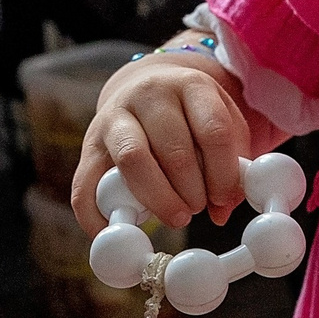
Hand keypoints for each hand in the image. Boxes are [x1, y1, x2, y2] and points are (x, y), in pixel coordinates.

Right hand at [73, 54, 252, 231]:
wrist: (145, 86)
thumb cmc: (192, 114)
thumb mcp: (224, 123)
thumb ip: (232, 163)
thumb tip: (222, 211)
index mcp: (191, 85)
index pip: (213, 131)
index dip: (223, 173)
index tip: (223, 198)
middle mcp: (150, 94)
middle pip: (174, 150)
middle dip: (192, 191)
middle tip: (198, 209)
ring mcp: (115, 116)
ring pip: (133, 160)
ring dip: (159, 199)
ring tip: (177, 217)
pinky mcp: (89, 143)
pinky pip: (86, 184)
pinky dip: (97, 215)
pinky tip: (121, 232)